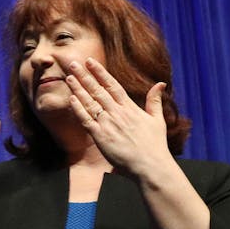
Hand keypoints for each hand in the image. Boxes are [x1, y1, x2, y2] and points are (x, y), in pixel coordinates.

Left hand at [63, 58, 172, 177]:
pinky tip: (71, 98)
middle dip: (84, 76)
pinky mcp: (101, 137)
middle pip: (98, 90)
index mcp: (130, 108)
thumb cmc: (155, 145)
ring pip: (90, 103)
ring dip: (78, 89)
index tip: (90, 62)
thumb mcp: (157, 120)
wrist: (150, 166)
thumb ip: (155, 100)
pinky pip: (86, 120)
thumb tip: (160, 83)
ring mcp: (108, 124)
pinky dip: (78, 109)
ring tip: (69, 77)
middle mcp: (117, 113)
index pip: (112, 85)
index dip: (100, 72)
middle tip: (73, 63)